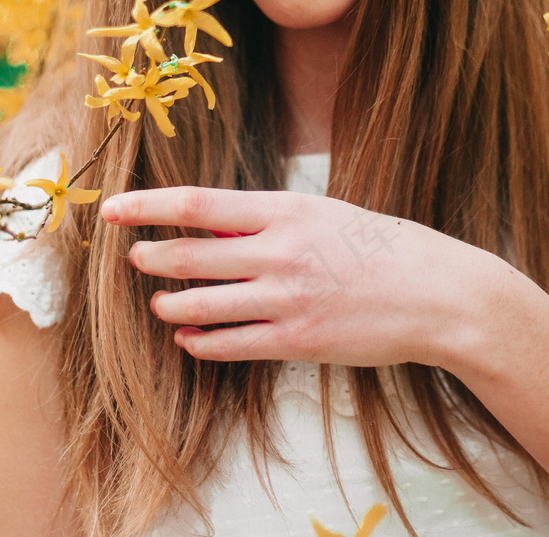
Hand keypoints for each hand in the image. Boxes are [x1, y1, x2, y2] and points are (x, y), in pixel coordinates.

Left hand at [100, 186, 504, 367]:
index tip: (113, 208)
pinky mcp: (296, 340)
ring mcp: (286, 298)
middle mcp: (279, 251)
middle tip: (132, 258)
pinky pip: (229, 344)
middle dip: (150, 256)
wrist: (435, 293)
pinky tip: (188, 336)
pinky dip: (199, 340)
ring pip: (200, 302)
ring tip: (159, 302)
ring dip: (169, 303)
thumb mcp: (323, 213)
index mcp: (285, 209)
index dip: (148, 206)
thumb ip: (268, 218)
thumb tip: (212, 223)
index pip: (198, 203)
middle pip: (189, 254)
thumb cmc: (380, 245)